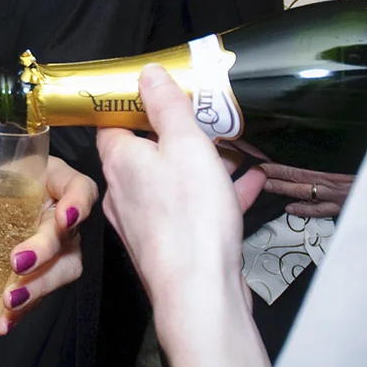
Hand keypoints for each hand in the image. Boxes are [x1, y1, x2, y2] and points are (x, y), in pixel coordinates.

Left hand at [0, 156, 95, 335]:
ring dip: (36, 289)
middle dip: (45, 253)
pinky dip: (22, 310)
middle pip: (69, 238)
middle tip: (17, 264)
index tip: (65, 217)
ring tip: (9, 304)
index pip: (81, 189)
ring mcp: (59, 247)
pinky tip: (3, 323)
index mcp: (55, 183)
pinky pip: (40, 292)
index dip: (78, 204)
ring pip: (62, 271)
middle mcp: (63, 217)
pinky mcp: (44, 272)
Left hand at [97, 65, 263, 332]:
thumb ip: (167, 106)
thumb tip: (147, 72)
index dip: (134, 102)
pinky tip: (252, 182)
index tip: (161, 90)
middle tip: (208, 117)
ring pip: (173, 181)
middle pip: (146, 151)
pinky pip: (193, 209)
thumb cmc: (190, 216)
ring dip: (203, 163)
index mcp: (119, 161)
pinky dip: (218, 194)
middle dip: (176, 133)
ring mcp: (146, 221)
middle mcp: (124, 191)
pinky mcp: (170, 244)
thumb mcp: (185, 144)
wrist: (200, 293)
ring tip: (236, 146)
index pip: (114, 121)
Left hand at [258, 161, 354, 218]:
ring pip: (305, 194)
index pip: (300, 170)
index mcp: (333, 172)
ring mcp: (336, 198)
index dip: (280, 168)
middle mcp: (331, 185)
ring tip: (267, 187)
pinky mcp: (342, 208)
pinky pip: (319, 211)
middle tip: (257, 173)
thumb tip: (324, 147)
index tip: (264, 164)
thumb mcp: (354, 162)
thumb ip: (338, 158)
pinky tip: (290, 209)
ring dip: (284, 190)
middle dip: (276, 176)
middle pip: (298, 179)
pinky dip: (304, 210)